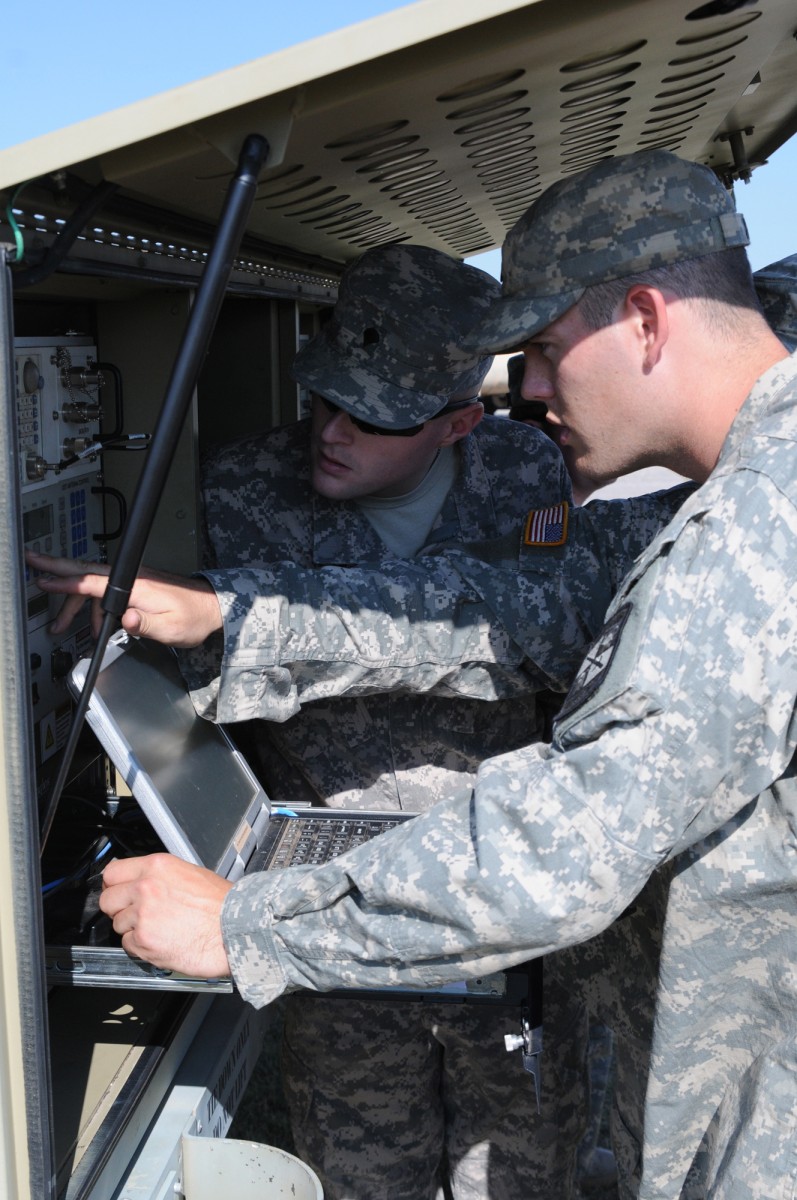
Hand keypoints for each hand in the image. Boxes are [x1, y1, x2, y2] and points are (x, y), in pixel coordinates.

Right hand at [25, 552, 222, 646]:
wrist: (213, 607)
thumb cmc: (195, 616)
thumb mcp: (172, 628)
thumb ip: (146, 624)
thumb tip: (125, 619)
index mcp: (138, 586)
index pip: (94, 582)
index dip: (67, 582)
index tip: (45, 579)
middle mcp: (133, 578)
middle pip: (87, 573)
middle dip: (58, 570)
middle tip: (33, 566)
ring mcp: (134, 581)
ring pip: (94, 586)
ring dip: (75, 603)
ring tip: (61, 624)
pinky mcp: (137, 587)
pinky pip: (106, 592)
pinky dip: (94, 608)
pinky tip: (96, 626)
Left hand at [99, 854, 232, 976]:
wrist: (235, 929)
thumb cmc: (221, 904)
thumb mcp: (190, 873)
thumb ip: (159, 876)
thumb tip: (140, 880)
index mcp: (157, 866)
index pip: (112, 873)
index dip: (115, 885)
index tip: (118, 891)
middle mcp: (145, 887)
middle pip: (108, 900)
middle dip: (119, 908)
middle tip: (138, 913)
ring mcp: (142, 915)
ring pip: (118, 924)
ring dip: (133, 928)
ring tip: (159, 928)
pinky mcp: (143, 941)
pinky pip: (128, 944)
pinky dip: (141, 946)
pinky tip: (161, 940)